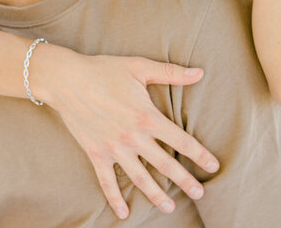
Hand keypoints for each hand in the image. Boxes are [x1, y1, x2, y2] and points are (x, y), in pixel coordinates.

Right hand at [33, 47, 219, 219]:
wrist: (67, 80)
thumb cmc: (104, 70)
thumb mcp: (139, 67)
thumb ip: (171, 72)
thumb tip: (200, 72)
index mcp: (147, 117)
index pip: (181, 140)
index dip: (200, 154)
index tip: (213, 165)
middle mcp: (133, 137)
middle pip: (165, 164)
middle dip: (184, 180)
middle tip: (200, 193)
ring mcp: (114, 148)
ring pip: (140, 178)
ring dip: (156, 194)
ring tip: (170, 207)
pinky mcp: (96, 154)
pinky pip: (107, 182)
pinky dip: (115, 199)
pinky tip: (124, 213)